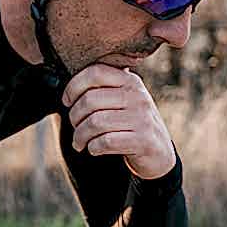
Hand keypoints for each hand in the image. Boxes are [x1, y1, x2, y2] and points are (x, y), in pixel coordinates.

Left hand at [61, 64, 176, 179]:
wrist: (159, 153)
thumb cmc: (132, 125)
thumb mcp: (124, 100)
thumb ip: (104, 89)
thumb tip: (70, 89)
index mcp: (130, 81)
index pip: (95, 72)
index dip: (73, 86)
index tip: (67, 101)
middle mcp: (137, 96)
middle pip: (90, 100)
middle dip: (74, 117)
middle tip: (75, 127)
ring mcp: (141, 118)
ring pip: (95, 122)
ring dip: (80, 136)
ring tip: (79, 142)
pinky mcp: (142, 140)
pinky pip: (106, 142)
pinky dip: (93, 147)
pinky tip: (94, 149)